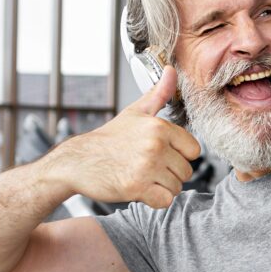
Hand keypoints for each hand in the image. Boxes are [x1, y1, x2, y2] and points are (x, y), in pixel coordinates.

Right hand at [45, 66, 201, 209]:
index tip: (161, 155)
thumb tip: (171, 70)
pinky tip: (140, 189)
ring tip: (142, 177)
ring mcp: (146, 166)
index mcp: (159, 127)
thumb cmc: (108, 139)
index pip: (194, 150)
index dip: (179, 156)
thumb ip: (159, 93)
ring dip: (162, 187)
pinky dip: (154, 200)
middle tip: (148, 168)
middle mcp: (155, 145)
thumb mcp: (135, 112)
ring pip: (176, 187)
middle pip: (186, 171)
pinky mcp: (136, 187)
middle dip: (170, 174)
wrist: (77, 161)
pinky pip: (164, 201)